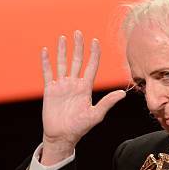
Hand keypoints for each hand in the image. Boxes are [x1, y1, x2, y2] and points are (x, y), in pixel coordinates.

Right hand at [40, 31, 125, 164]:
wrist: (62, 136)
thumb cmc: (80, 128)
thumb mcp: (95, 115)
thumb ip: (107, 102)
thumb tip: (123, 93)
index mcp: (85, 88)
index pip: (91, 66)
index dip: (93, 54)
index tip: (95, 41)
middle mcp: (74, 84)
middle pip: (77, 61)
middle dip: (78, 47)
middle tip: (78, 33)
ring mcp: (62, 86)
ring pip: (62, 64)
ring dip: (62, 51)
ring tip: (63, 38)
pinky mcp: (50, 90)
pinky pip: (48, 73)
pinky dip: (46, 62)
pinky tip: (46, 51)